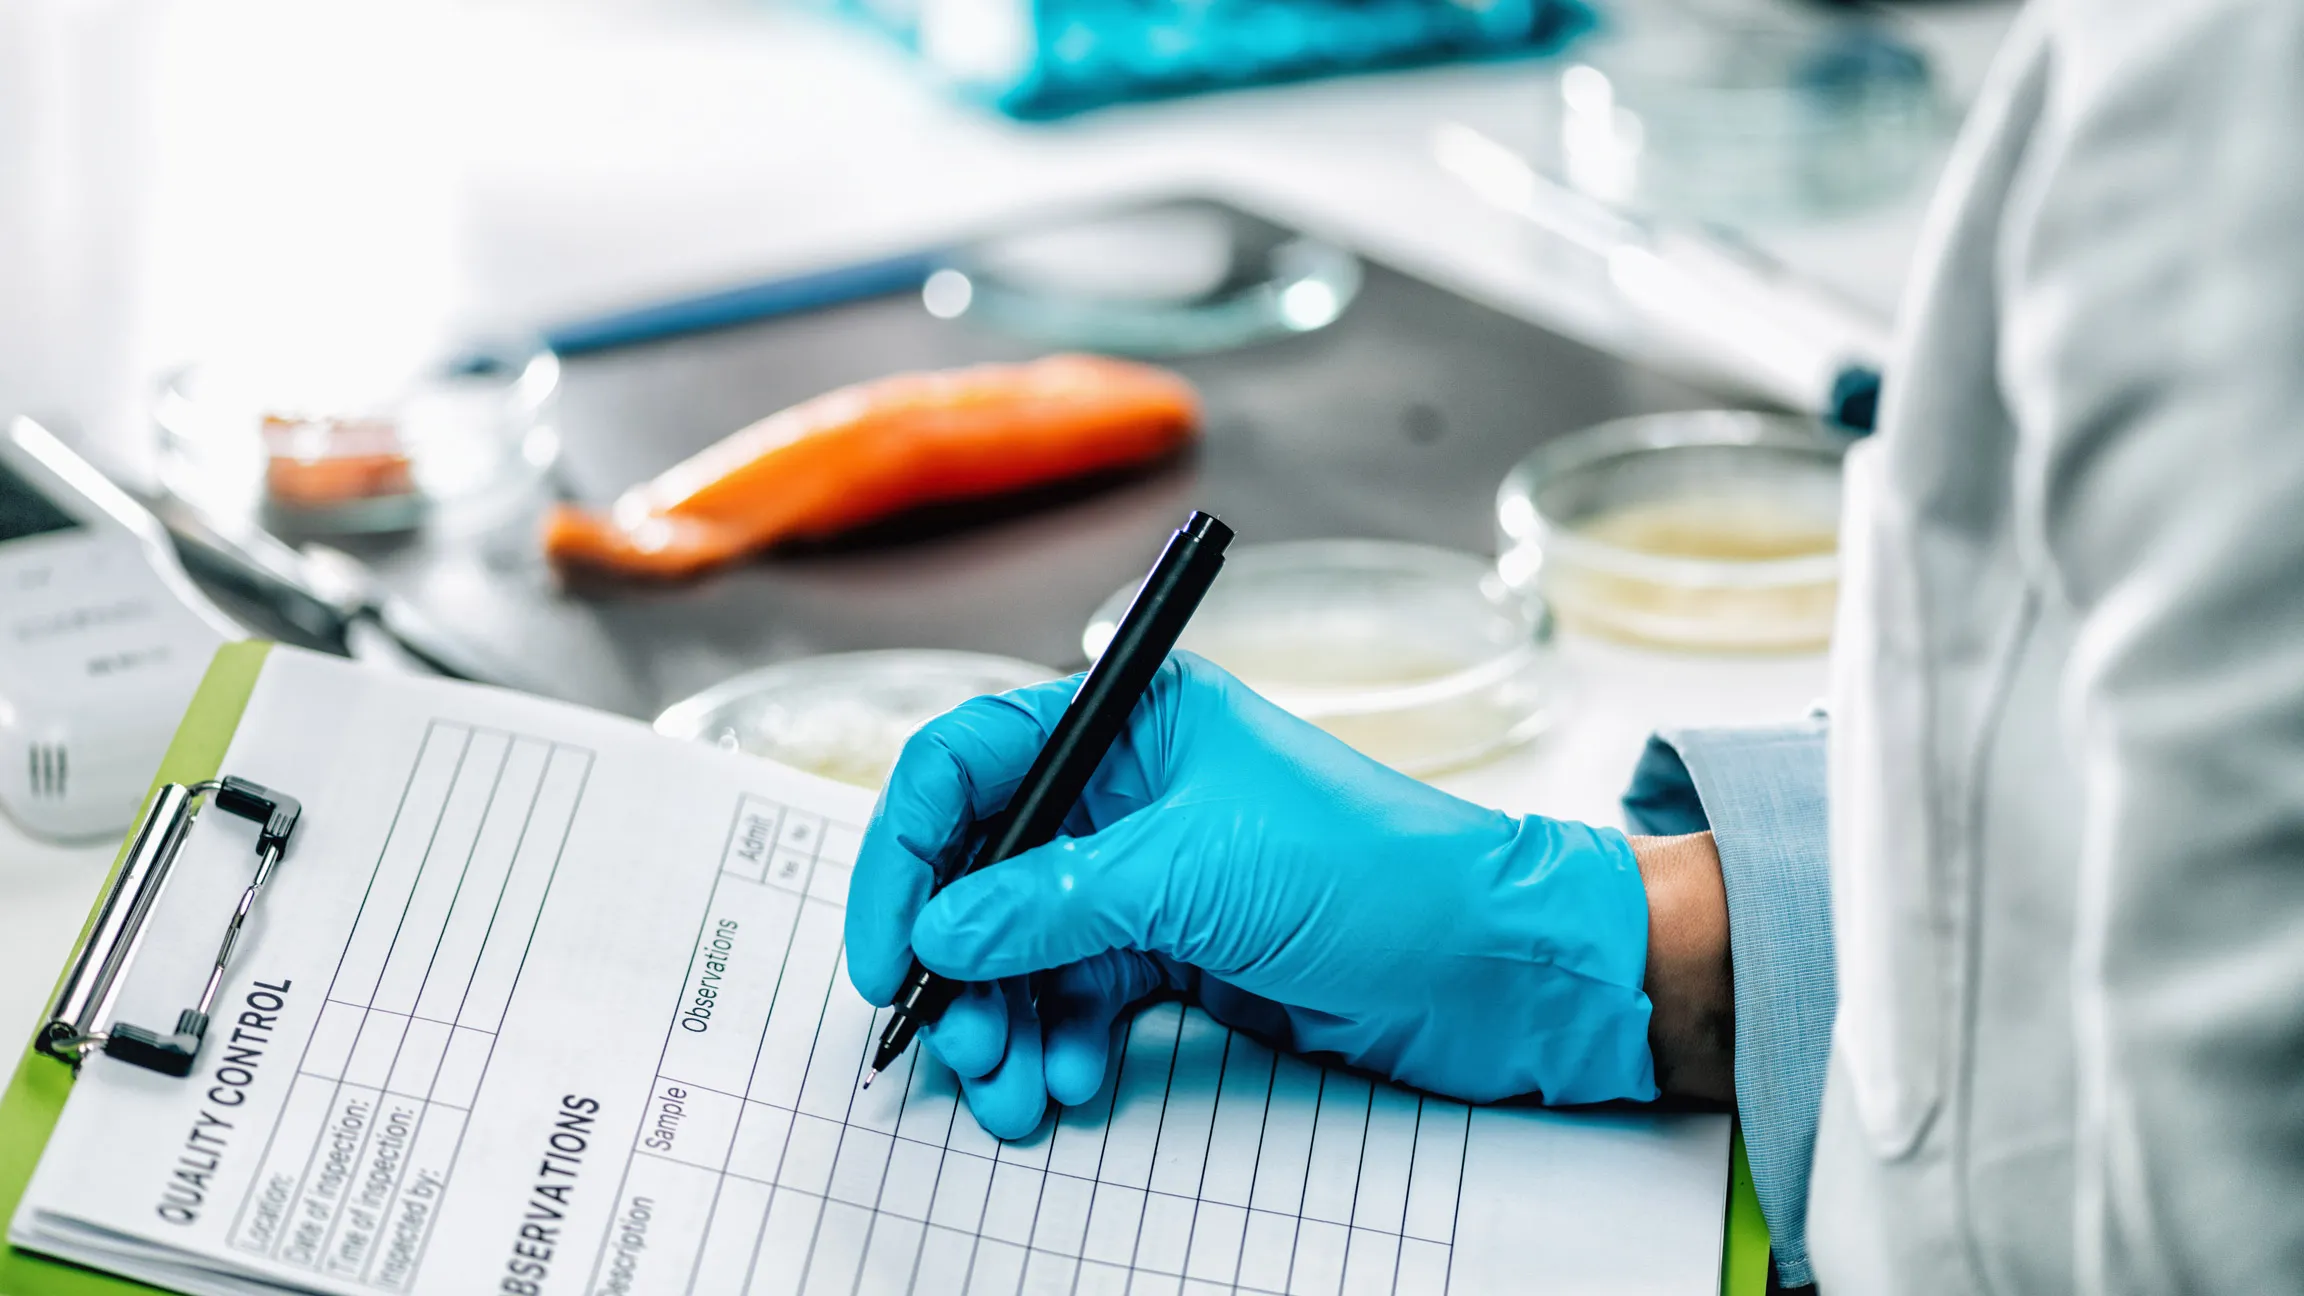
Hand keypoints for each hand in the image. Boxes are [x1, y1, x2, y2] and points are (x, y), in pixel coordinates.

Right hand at [845, 653, 1658, 1137]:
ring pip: (1023, 947)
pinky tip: (1070, 1080)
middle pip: (983, 869)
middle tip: (951, 1043)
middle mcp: (1128, 791)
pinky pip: (1078, 997)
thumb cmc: (1380, 873)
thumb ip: (1052, 902)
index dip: (908, 854)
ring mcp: (1150, 876)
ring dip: (1002, 1021)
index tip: (890, 949)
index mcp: (1131, 721)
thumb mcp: (1197, 874)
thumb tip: (940, 930)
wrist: (1497, 968)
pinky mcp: (1177, 952)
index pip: (967, 762)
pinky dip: (1059, 1041)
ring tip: (1010, 1086)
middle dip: (954, 963)